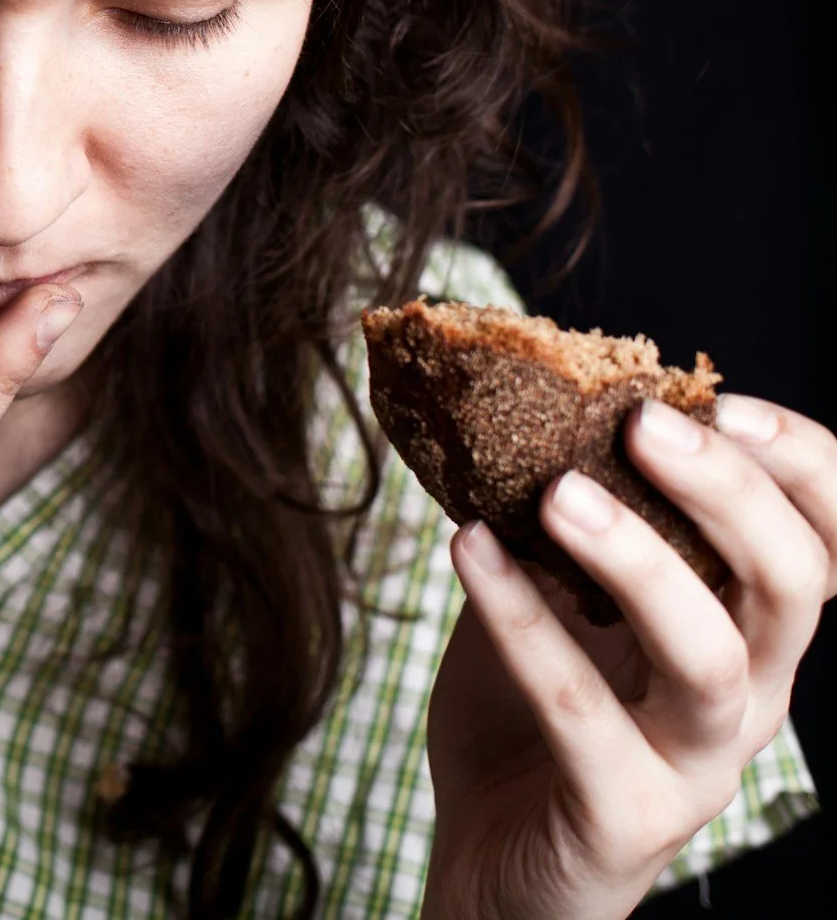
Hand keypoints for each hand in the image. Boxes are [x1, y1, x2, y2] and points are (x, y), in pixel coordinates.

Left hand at [421, 394, 836, 919]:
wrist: (492, 871)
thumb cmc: (530, 724)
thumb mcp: (559, 603)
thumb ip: (565, 522)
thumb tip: (523, 401)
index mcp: (750, 636)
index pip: (823, 543)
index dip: (801, 468)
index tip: (722, 398)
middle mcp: (749, 699)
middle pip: (791, 587)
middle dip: (731, 495)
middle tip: (644, 423)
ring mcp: (694, 764)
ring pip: (709, 656)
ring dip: (639, 561)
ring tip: (558, 491)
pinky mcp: (625, 815)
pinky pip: (582, 712)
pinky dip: (523, 622)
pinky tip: (468, 550)